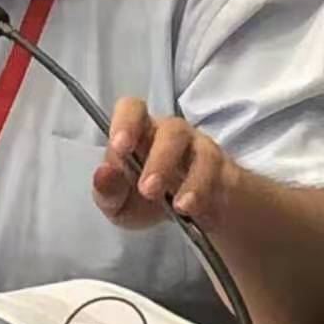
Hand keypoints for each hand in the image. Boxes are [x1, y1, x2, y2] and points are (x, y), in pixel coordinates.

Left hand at [92, 96, 236, 230]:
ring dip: (189, 179)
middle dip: (160, 159)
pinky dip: (203, 191)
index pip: (132, 109)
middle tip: (148, 190)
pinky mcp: (221, 170)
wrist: (193, 215)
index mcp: (140, 132)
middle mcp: (170, 134)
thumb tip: (103, 173)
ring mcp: (199, 149)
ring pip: (200, 149)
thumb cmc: (148, 197)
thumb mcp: (119, 203)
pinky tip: (191, 208)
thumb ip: (107, 190)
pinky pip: (217, 173)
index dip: (126, 122)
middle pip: (172, 129)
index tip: (120, 147)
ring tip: (177, 206)